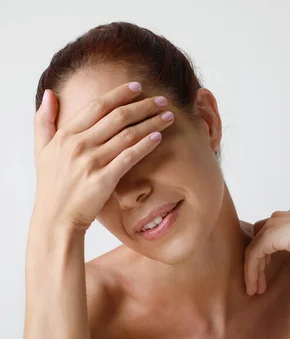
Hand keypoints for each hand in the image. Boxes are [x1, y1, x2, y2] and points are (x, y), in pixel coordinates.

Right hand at [32, 82, 174, 231]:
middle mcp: (78, 145)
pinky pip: (129, 157)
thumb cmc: (52, 185)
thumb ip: (44, 120)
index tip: (138, 87)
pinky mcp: (104, 179)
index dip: (120, 94)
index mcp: (66, 135)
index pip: (97, 106)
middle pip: (117, 117)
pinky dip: (145, 145)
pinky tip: (159, 137)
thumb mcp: (41, 150)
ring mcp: (91, 162)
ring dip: (151, 122)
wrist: (56, 218)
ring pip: (127, 134)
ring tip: (168, 116)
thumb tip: (49, 94)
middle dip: (143, 106)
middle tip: (162, 100)